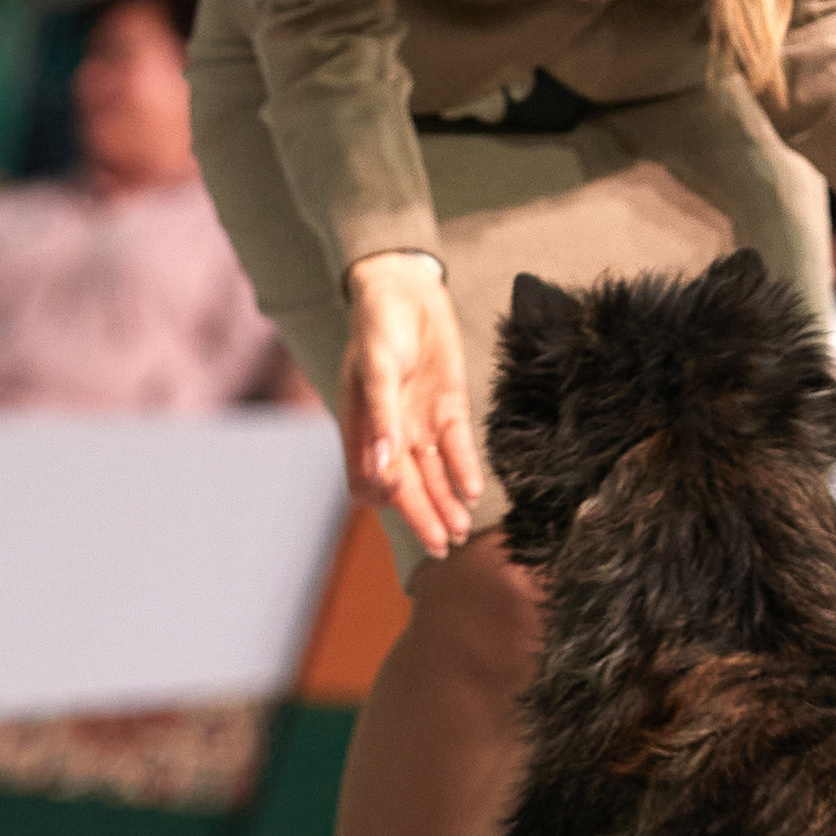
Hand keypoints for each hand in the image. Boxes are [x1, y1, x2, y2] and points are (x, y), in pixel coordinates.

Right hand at [340, 254, 483, 557]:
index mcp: (362, 428)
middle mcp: (392, 433)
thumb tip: (380, 468)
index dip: (386, 500)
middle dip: (423, 517)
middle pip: (408, 486)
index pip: (371, 480)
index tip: (398, 510)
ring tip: (459, 533)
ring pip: (433, 474)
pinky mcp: (449, 408)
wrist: (405, 288)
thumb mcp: (376, 368)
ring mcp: (421, 422)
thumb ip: (379, 418)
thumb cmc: (378, 325)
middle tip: (442, 547)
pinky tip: (473, 492)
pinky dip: (463, 470)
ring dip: (444, 502)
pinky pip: (456, 447)